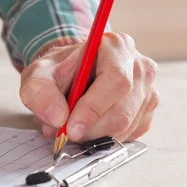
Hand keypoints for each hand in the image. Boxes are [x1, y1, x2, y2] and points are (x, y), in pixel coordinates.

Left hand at [19, 32, 158, 142]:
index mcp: (118, 46)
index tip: (70, 127)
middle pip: (122, 110)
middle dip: (89, 128)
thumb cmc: (58, 72)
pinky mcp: (146, 114)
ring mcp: (148, 92)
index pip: (116, 80)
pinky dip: (103, 139)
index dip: (93, 108)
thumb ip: (40, 92)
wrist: (69, 77)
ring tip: (69, 125)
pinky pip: (127, 136)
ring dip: (93, 135)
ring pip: (125, 127)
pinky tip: (87, 126)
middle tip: (63, 133)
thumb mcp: (38, 75)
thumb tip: (58, 117)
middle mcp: (140, 67)